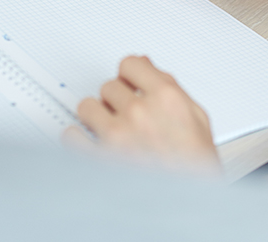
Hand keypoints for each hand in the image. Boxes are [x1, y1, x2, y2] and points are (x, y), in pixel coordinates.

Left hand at [68, 56, 218, 170]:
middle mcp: (140, 112)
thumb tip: (150, 68)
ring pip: (87, 106)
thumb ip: (171, 87)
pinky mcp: (100, 158)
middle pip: (109, 86)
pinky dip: (76, 139)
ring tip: (105, 127)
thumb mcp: (196, 118)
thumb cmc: (196, 167)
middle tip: (123, 112)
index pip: (131, 64)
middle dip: (115, 99)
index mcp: (166, 98)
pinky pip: (72, 136)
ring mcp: (118, 135)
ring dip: (95, 116)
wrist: (190, 203)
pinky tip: (88, 143)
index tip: (128, 81)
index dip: (129, 74)